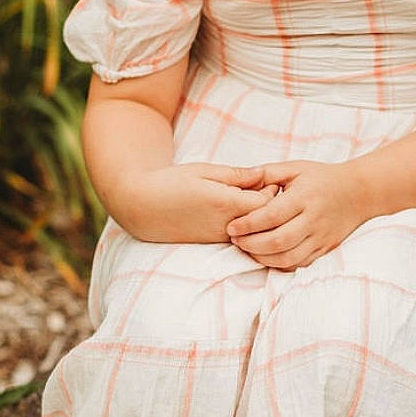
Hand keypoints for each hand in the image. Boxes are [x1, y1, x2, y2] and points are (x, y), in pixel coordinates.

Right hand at [120, 163, 279, 244]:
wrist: (142, 207)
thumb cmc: (172, 182)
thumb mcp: (204, 170)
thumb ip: (237, 175)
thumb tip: (264, 174)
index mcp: (225, 203)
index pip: (267, 204)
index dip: (273, 192)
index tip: (271, 180)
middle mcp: (225, 226)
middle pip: (264, 222)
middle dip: (271, 207)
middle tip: (270, 190)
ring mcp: (219, 239)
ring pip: (253, 233)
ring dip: (259, 219)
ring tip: (254, 201)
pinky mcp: (213, 245)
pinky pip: (240, 238)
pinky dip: (247, 228)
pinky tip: (240, 214)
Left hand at [225, 160, 371, 269]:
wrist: (360, 192)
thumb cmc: (323, 178)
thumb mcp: (296, 168)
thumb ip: (268, 174)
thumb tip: (240, 180)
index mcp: (304, 197)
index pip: (272, 215)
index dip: (248, 224)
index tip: (231, 227)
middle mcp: (313, 219)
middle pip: (278, 241)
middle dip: (251, 244)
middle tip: (235, 240)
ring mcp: (320, 237)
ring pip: (287, 258)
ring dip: (262, 258)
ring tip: (248, 249)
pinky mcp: (324, 248)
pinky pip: (298, 263)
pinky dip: (278, 264)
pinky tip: (266, 255)